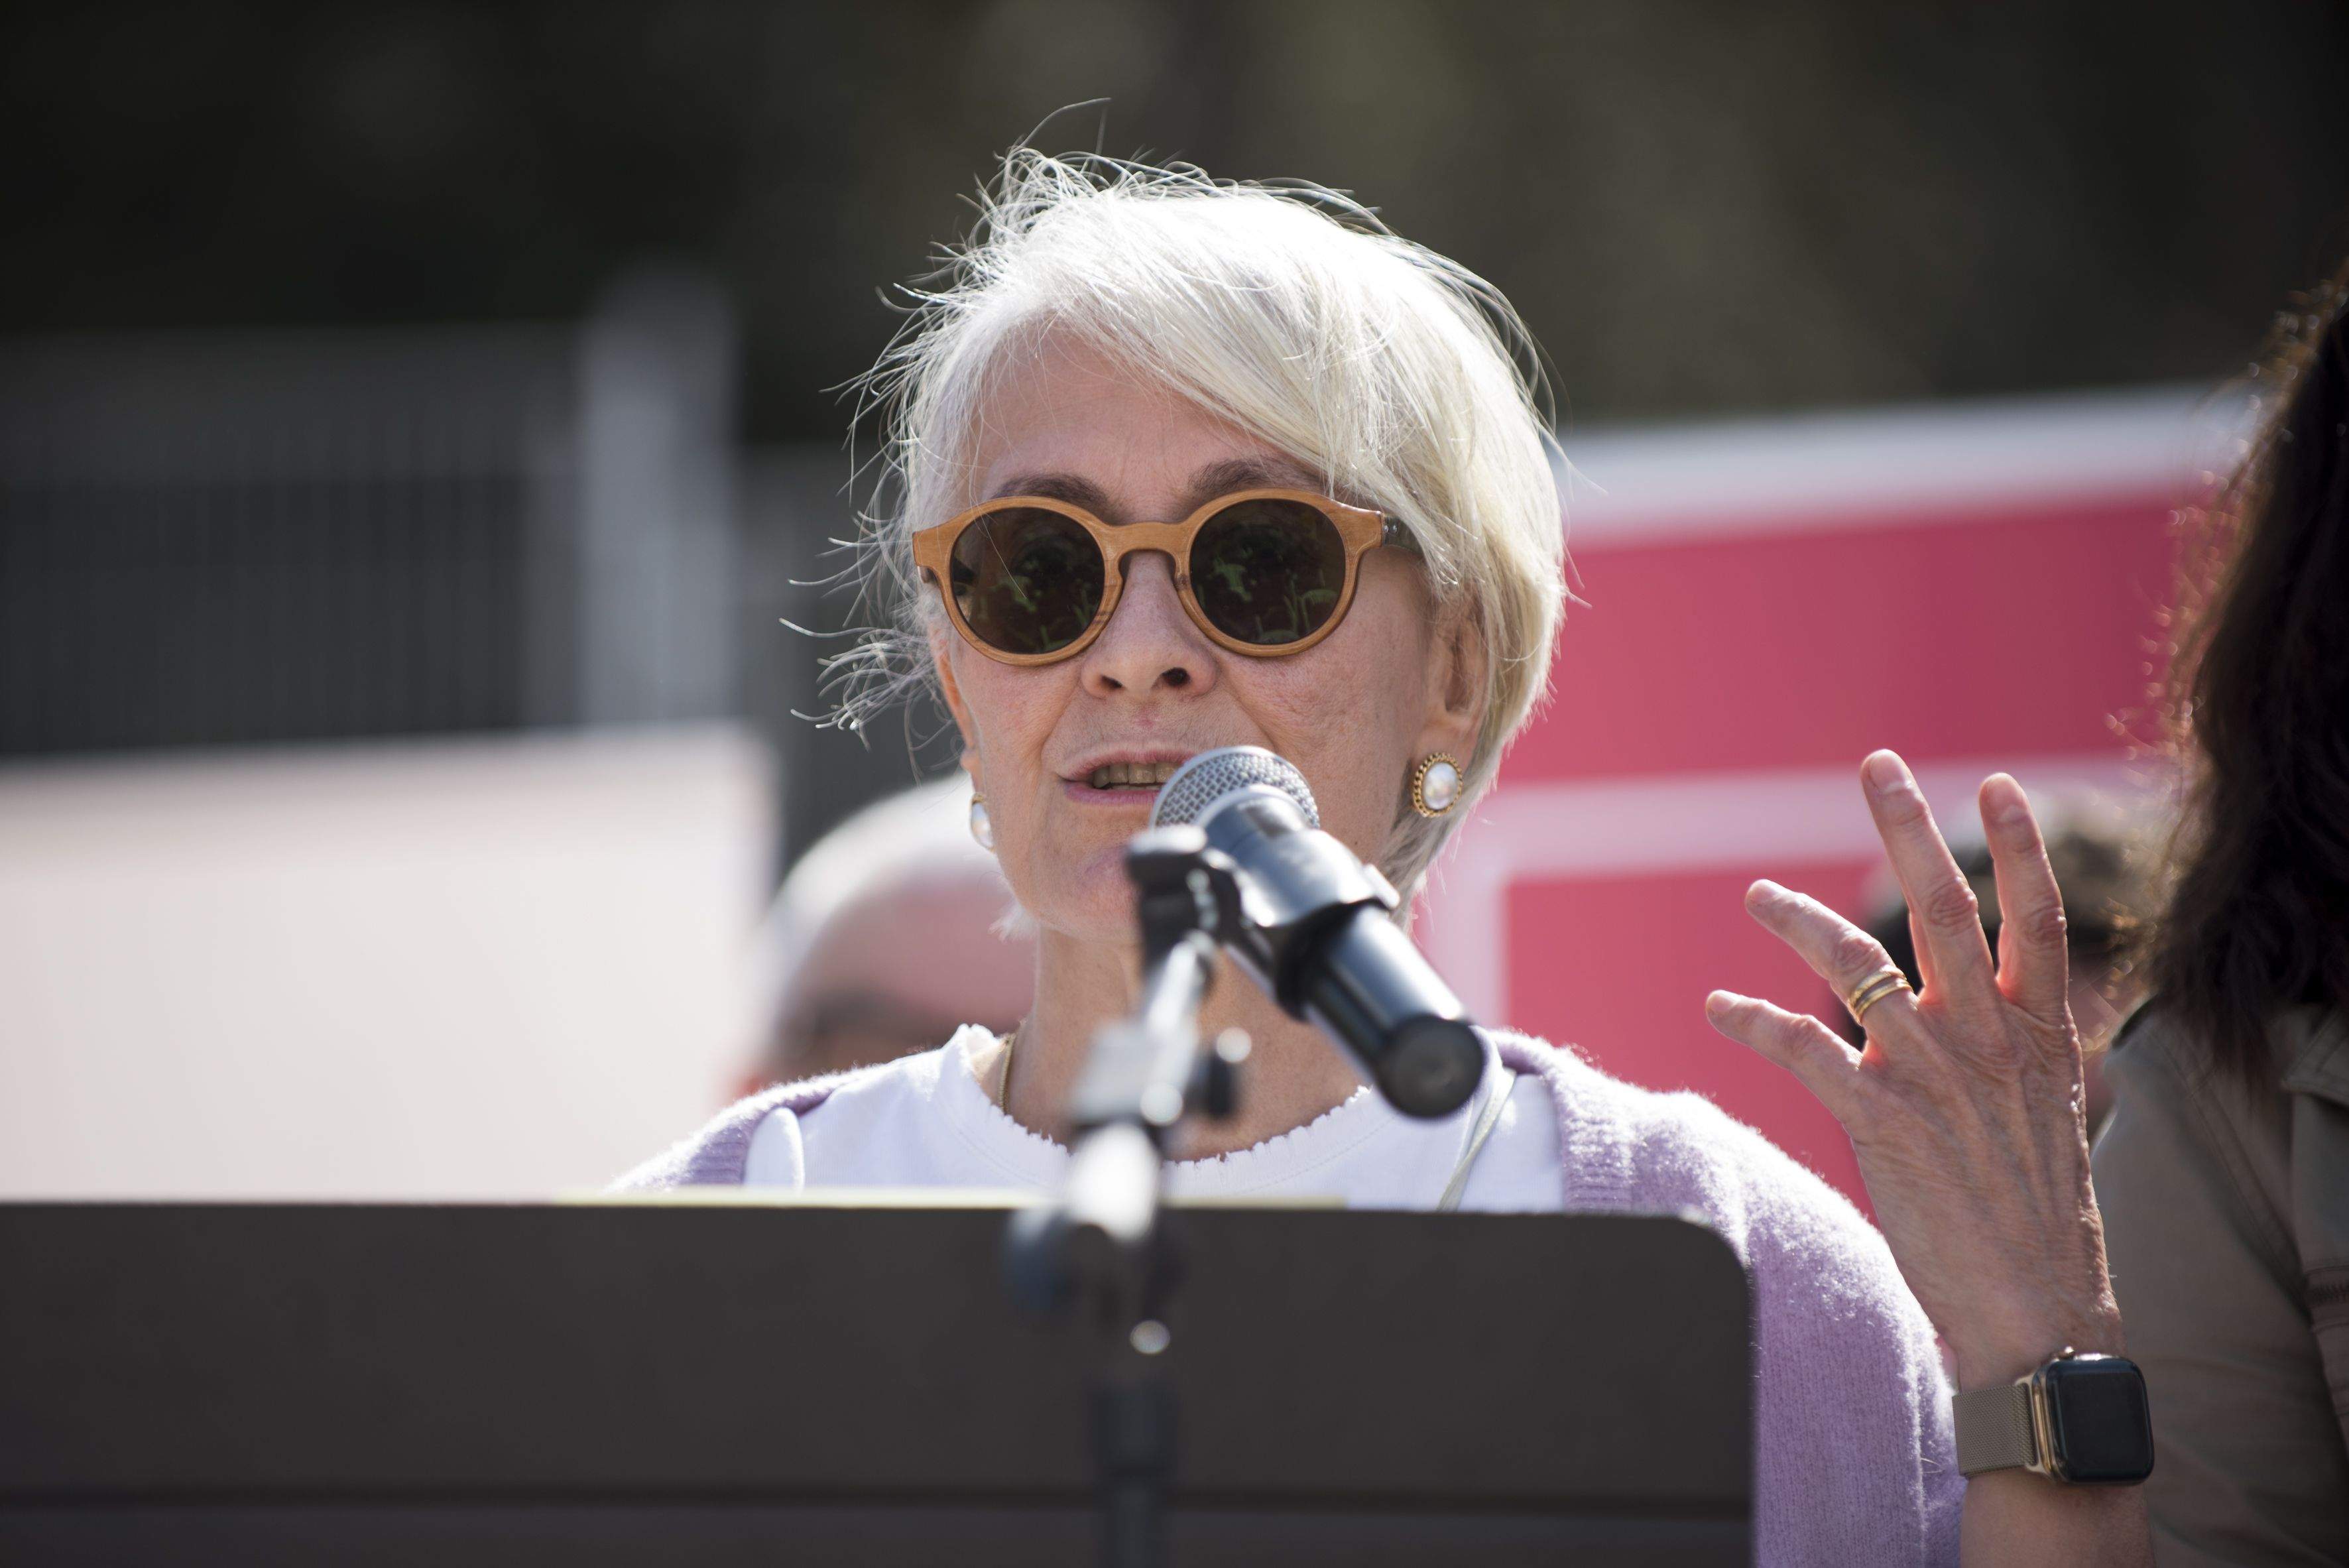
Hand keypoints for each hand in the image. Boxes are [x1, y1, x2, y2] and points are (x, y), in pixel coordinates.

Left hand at [1704, 750, 2122, 1389]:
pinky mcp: (1881, 1121)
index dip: (2018, 848)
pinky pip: (1801, 1049)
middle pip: (1948, 909)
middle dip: (1909, 828)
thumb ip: (2011, 1055)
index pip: (2037, 919)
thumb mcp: (2045, 1118)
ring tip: (1755, 892)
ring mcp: (1934, 1076)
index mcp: (2038, 1037)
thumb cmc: (2035, 1223)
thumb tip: (1987, 1016)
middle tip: (1877, 764)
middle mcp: (1989, 1041)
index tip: (1995, 783)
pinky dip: (1752, 1021)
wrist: (2037, 1315)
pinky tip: (1718, 1005)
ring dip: (1799, 921)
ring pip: (1857, 966)